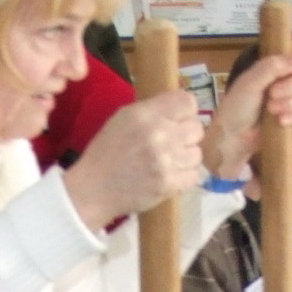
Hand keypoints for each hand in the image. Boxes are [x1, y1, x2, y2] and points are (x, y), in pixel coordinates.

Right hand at [63, 92, 205, 230]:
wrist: (93, 190)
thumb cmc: (107, 151)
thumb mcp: (123, 119)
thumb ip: (152, 111)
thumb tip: (179, 111)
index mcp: (145, 115)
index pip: (188, 102)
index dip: (185, 112)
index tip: (177, 120)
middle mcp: (159, 135)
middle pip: (197, 128)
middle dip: (186, 135)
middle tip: (172, 143)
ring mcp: (165, 162)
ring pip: (197, 153)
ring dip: (186, 157)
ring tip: (170, 161)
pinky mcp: (169, 184)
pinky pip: (194, 175)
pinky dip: (185, 176)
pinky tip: (170, 175)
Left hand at [201, 44, 291, 182]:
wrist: (233, 137)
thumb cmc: (237, 107)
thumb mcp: (250, 82)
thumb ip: (272, 67)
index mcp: (274, 67)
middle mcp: (284, 82)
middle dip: (291, 88)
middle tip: (272, 95)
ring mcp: (289, 101)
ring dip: (290, 105)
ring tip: (271, 111)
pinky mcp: (291, 119)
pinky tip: (281, 122)